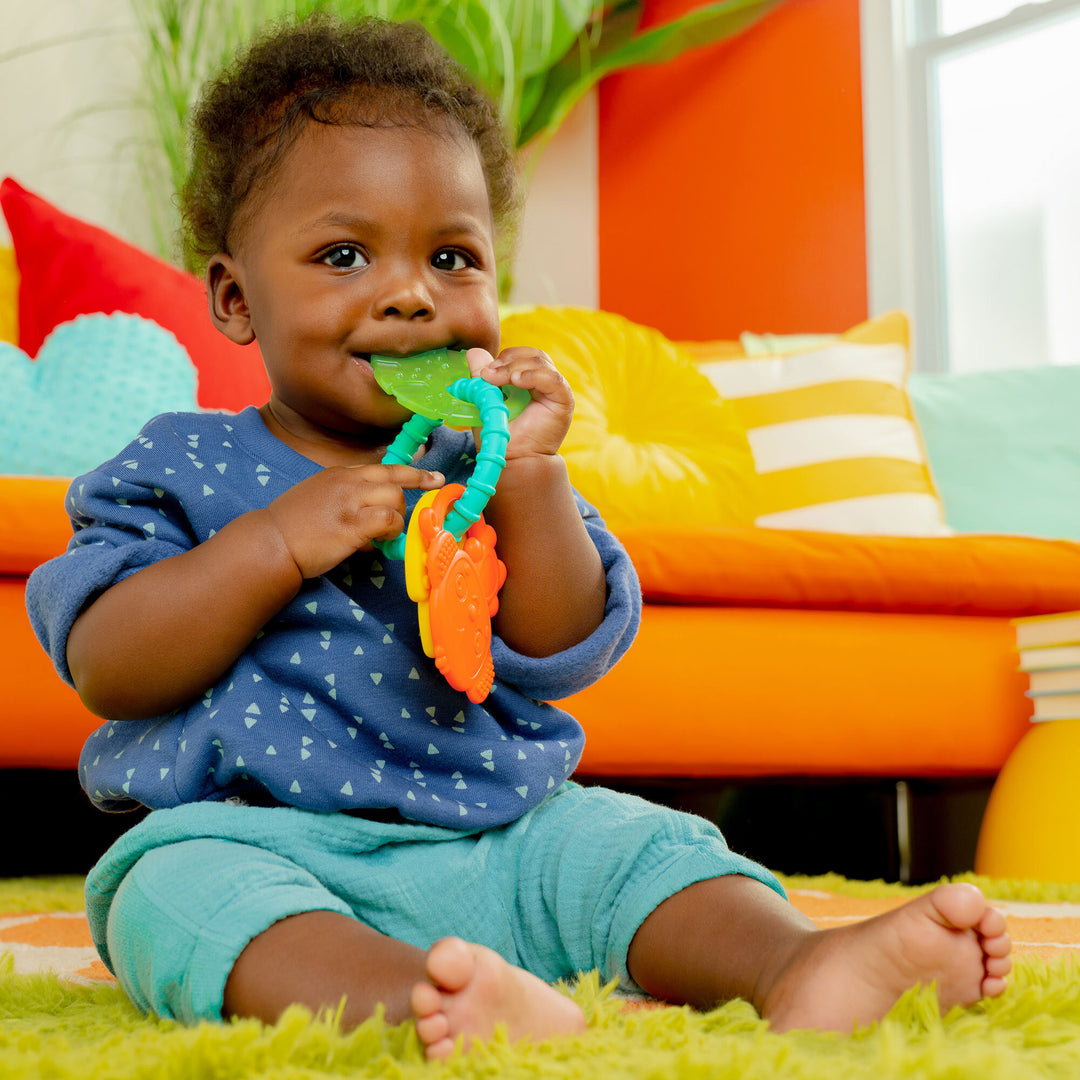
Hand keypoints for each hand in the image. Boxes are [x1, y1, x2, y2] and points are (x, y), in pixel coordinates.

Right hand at [261, 463, 443, 578]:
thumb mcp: (319, 498)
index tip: (434, 478)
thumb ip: (348, 502)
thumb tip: (372, 525)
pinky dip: (389, 533)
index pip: (386, 468)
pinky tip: (374, 543)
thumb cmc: (292, 526)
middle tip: (392, 526)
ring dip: (395, 521)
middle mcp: (347, 482)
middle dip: (402, 505)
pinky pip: (388, 521)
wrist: (269, 542)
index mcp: (340, 474)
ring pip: (396, 500)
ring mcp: (350, 502)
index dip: (414, 474)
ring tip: (378, 537)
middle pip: (396, 482)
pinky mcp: (352, 524)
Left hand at [466, 346, 572, 459]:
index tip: (483, 373)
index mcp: (528, 381)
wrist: (516, 461)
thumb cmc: (501, 436)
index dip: (502, 359)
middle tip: (488, 375)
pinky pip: (552, 379)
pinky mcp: (563, 400)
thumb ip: (481, 378)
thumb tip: (473, 352)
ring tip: (499, 379)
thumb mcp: (486, 402)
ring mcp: (555, 390)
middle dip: (507, 360)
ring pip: (540, 362)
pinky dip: (533, 375)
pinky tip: (517, 380)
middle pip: (532, 354)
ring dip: (515, 366)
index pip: (520, 356)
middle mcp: (544, 383)